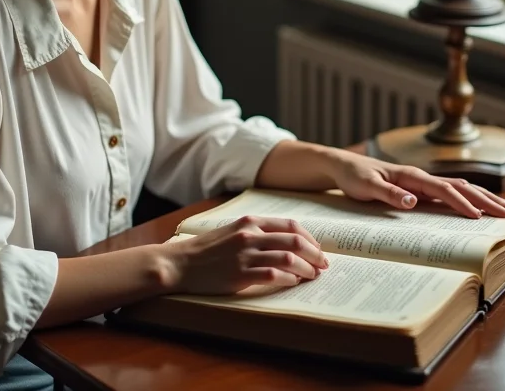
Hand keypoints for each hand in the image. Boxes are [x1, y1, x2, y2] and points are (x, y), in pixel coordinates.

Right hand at [164, 215, 329, 294]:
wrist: (181, 262)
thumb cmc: (208, 249)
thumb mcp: (233, 231)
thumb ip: (257, 233)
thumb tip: (287, 243)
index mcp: (250, 222)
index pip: (291, 226)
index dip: (310, 238)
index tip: (318, 249)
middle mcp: (250, 235)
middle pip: (295, 241)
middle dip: (315, 254)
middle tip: (323, 265)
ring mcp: (245, 254)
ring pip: (288, 258)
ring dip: (306, 268)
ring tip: (313, 276)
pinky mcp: (240, 274)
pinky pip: (273, 275)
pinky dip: (288, 279)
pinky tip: (293, 283)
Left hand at [331, 150, 504, 218]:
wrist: (343, 166)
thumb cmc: (354, 176)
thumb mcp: (366, 186)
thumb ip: (388, 194)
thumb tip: (412, 201)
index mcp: (411, 176)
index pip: (443, 190)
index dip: (461, 203)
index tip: (478, 217)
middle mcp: (421, 177)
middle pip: (462, 187)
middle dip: (487, 201)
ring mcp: (423, 182)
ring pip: (461, 189)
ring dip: (485, 199)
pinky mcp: (420, 188)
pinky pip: (451, 193)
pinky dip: (471, 199)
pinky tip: (481, 207)